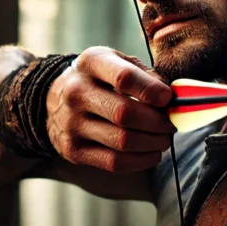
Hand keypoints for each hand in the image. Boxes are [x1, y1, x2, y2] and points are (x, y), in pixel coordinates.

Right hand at [47, 46, 174, 172]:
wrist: (53, 97)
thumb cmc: (99, 78)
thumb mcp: (117, 62)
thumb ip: (146, 75)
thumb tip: (173, 99)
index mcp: (91, 63)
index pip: (124, 78)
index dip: (152, 91)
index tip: (169, 99)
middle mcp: (76, 93)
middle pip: (125, 114)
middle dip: (157, 123)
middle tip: (171, 125)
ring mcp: (72, 124)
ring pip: (122, 142)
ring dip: (152, 143)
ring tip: (163, 139)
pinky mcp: (73, 150)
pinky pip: (114, 163)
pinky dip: (140, 161)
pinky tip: (152, 154)